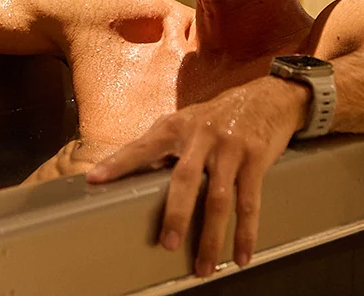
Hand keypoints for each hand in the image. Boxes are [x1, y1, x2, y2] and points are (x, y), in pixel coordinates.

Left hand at [86, 75, 309, 277]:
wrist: (268, 97)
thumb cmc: (219, 116)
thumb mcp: (188, 121)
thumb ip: (163, 144)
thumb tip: (130, 172)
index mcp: (178, 126)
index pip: (143, 146)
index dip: (119, 162)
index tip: (95, 179)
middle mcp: (202, 135)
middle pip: (185, 178)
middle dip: (175, 213)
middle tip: (167, 244)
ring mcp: (230, 147)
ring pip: (218, 197)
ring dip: (211, 235)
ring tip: (203, 266)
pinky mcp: (255, 158)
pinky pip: (249, 201)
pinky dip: (246, 232)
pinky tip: (241, 256)